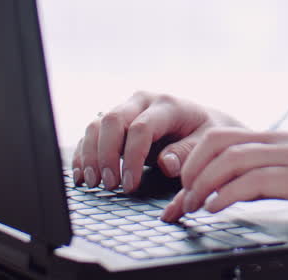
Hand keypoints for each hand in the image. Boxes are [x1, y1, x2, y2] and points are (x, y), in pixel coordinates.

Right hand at [70, 91, 244, 191]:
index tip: (130, 186)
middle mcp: (142, 102)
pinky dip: (83, 154)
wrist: (202, 122)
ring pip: (97, 125)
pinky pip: (91, 133)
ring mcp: (126, 109)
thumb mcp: (206, 142)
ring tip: (94, 183)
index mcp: (167, 105)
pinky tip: (81, 175)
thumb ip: (187, 152)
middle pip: (113, 120)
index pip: (141, 127)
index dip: (131, 158)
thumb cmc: (204, 133)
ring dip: (90, 155)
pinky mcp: (115, 122)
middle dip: (106, 155)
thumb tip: (166, 164)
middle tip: (110, 184)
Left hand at [160, 129, 287, 222]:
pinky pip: (252, 181)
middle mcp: (280, 144)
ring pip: (227, 159)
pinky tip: (215, 209)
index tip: (182, 189)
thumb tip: (250, 188)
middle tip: (179, 199)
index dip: (194, 160)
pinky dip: (225, 194)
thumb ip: (280, 174)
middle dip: (188, 169)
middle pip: (215, 142)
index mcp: (280, 141)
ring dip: (200, 184)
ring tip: (190, 207)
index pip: (223, 138)